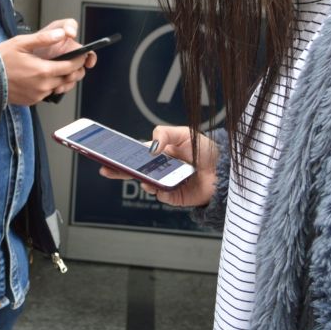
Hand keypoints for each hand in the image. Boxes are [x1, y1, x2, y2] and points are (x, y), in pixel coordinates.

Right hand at [0, 20, 91, 104]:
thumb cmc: (1, 60)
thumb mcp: (21, 43)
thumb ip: (43, 38)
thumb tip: (60, 34)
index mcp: (43, 70)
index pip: (70, 66)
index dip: (79, 60)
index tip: (82, 56)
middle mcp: (43, 85)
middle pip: (67, 78)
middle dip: (71, 69)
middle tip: (71, 61)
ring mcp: (38, 95)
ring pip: (58, 87)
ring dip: (60, 78)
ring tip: (54, 68)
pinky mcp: (32, 101)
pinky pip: (46, 93)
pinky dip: (48, 86)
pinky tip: (41, 77)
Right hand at [99, 125, 217, 207]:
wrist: (225, 170)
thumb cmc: (206, 151)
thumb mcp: (185, 133)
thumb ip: (165, 134)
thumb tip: (151, 146)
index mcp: (159, 153)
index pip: (135, 153)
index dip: (121, 154)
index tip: (107, 152)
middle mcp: (160, 168)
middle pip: (133, 170)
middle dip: (118, 170)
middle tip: (105, 168)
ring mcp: (165, 183)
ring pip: (145, 183)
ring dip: (141, 179)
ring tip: (141, 176)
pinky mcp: (173, 196)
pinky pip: (160, 194)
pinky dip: (157, 189)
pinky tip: (157, 185)